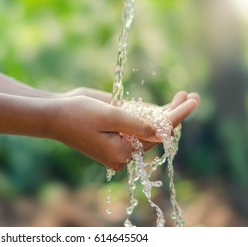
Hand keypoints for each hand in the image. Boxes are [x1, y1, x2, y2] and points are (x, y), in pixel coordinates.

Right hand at [49, 91, 198, 170]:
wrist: (53, 115)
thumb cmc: (77, 114)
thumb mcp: (109, 116)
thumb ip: (137, 125)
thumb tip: (163, 132)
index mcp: (123, 152)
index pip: (158, 133)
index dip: (178, 116)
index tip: (193, 101)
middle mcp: (123, 151)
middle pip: (157, 132)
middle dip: (175, 113)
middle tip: (192, 96)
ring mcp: (119, 144)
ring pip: (149, 130)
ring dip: (166, 113)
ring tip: (183, 96)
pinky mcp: (114, 136)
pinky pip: (138, 128)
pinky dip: (151, 116)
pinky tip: (164, 107)